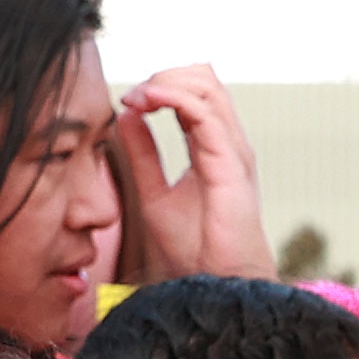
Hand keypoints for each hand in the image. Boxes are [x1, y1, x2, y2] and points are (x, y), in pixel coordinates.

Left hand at [112, 62, 265, 278]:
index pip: (194, 92)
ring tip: (136, 96)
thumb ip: (142, 153)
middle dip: (163, 75)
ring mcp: (232, 148)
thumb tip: (126, 115)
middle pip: (204, 78)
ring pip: (207, 85)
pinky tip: (147, 101)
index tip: (128, 101)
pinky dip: (173, 97)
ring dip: (165, 80)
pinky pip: (204, 112)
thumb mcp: (154, 193)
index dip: (159, 86)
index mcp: (212, 147)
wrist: (216, 284)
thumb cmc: (194, 249)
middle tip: (132, 95)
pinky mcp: (231, 161)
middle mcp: (227, 142)